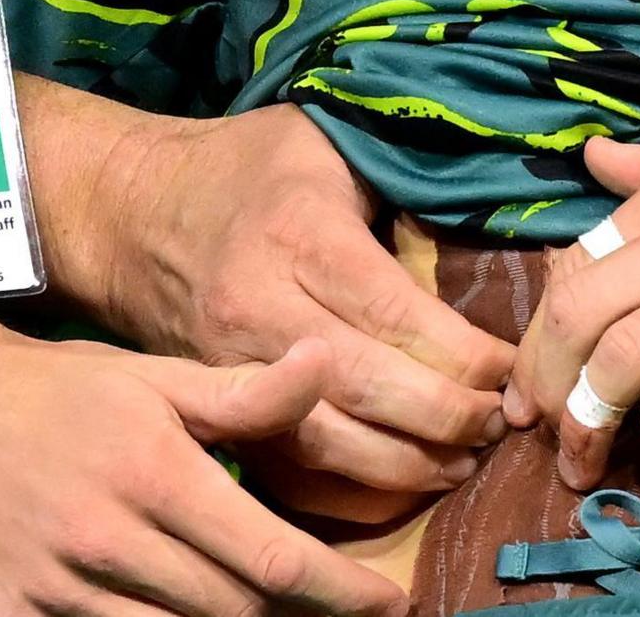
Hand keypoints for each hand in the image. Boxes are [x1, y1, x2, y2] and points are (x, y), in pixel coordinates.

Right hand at [0, 306, 405, 616]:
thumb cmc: (54, 390)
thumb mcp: (150, 377)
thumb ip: (242, 392)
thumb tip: (326, 364)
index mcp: (153, 470)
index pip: (271, 556)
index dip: (341, 591)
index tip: (391, 604)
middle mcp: (109, 534)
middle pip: (234, 611)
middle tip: (336, 612)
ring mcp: (59, 587)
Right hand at [64, 93, 512, 494]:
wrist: (127, 211)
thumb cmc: (245, 170)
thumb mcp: (324, 140)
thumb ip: (399, 181)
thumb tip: (495, 224)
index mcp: (297, 235)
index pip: (396, 315)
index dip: (466, 356)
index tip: (512, 370)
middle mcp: (259, 311)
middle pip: (369, 391)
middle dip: (451, 419)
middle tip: (501, 423)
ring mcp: (228, 373)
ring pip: (330, 449)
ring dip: (412, 469)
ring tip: (465, 460)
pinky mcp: (210, 415)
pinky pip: (287, 481)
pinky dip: (353, 500)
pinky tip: (403, 489)